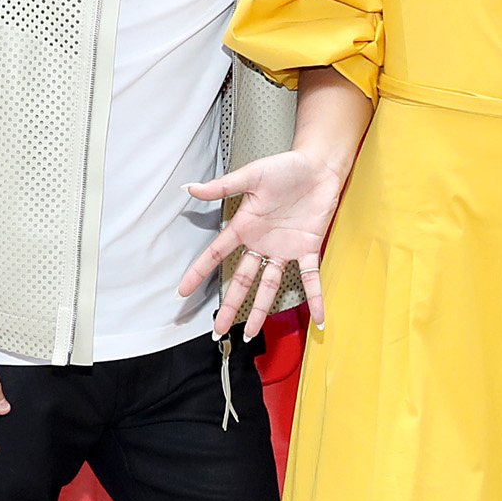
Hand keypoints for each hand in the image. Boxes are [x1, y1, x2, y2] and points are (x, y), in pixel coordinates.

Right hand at [178, 150, 345, 339]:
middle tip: (218, 329)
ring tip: (249, 334)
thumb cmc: (284, 167)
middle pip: (241, 280)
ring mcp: (285, 249)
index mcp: (244, 227)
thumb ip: (222, 187)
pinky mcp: (308, 248)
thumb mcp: (251, 176)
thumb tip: (189, 188)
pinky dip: (316, 298)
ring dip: (260, 310)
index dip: (199, 273)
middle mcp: (262, 243)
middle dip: (230, 306)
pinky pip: (311, 278)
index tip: (182, 292)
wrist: (317, 166)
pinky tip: (319, 318)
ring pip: (269, 286)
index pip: (216, 254)